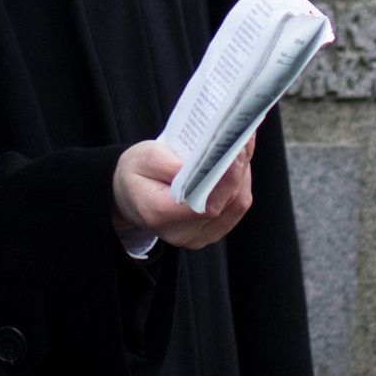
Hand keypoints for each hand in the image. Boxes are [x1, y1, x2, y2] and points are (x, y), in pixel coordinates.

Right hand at [112, 135, 254, 249]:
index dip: (226, 180)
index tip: (237, 152)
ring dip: (243, 176)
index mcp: (159, 214)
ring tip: (245, 146)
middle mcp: (180, 233)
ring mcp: (197, 237)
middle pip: (224, 205)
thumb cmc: (135, 175)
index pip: (203, 205)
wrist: (130, 196)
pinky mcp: (210, 232)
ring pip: (235, 206)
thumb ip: (167, 163)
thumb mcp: (141, 158)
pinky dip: (241, 184)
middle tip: (246, 138)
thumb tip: (200, 164)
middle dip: (239, 170)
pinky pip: (235, 209)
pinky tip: (240, 163)